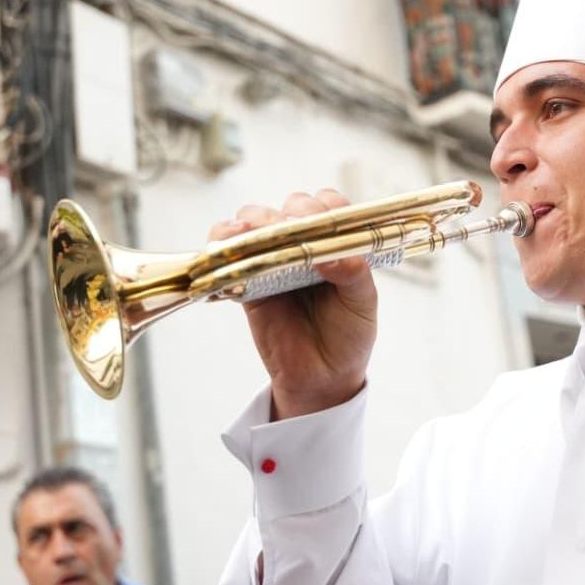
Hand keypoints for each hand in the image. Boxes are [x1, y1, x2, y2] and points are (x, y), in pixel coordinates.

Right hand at [209, 189, 376, 419]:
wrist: (321, 379)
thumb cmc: (348, 336)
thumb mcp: (363, 304)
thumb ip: (354, 275)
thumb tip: (330, 254)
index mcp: (337, 244)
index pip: (330, 206)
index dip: (325, 205)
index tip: (323, 218)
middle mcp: (304, 245)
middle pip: (290, 207)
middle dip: (291, 212)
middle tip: (293, 229)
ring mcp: (273, 260)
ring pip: (255, 220)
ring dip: (255, 219)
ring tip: (257, 232)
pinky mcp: (246, 280)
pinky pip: (226, 252)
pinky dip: (222, 240)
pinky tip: (231, 240)